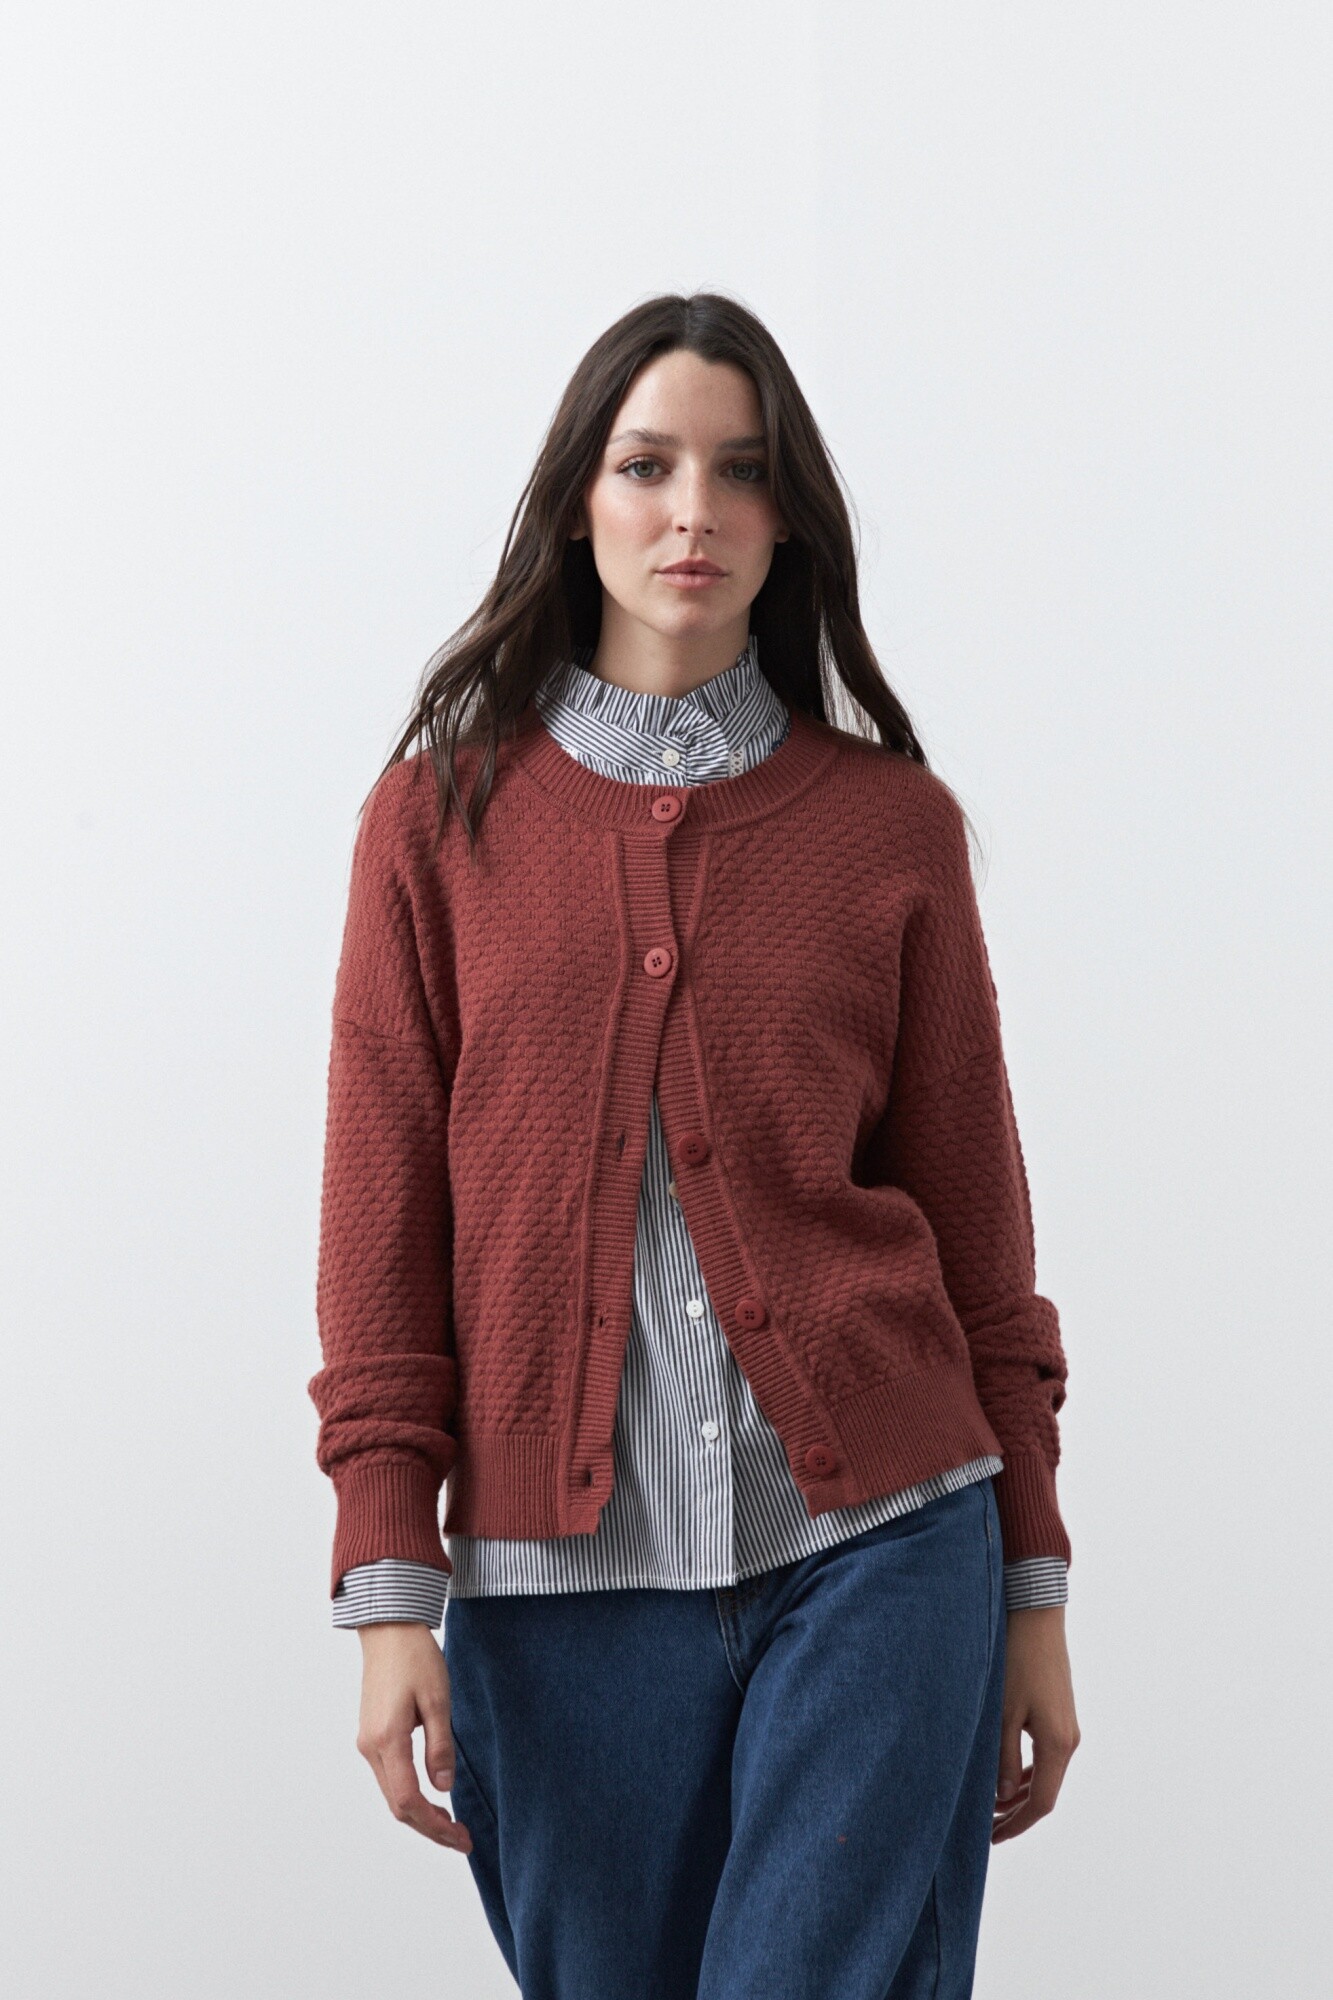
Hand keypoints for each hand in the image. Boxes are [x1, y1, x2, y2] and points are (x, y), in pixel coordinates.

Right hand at [355, 1622, 472, 1852]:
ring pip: (392, 1794)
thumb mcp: (437, 1700)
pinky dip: (410, 1795)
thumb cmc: (415, 1658)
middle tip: (462, 1839)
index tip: (461, 1836)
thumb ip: (440, 1746)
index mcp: (387, 1740)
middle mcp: (371, 1747)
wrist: (389, 1629)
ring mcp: (368, 1743)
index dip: (435, 1826)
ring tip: (451, 1824)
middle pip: (397, 1806)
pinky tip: (431, 1797)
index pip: (408, 1801)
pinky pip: (390, 1778)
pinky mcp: (371, 1735)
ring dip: (420, 1814)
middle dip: (430, 1828)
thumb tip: (444, 1789)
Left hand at [992, 1604, 1079, 1842]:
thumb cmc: (1016, 1661)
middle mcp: (1068, 1740)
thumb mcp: (1003, 1714)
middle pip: (1044, 1791)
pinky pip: (1044, 1754)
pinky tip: (1002, 1773)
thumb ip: (1002, 1759)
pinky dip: (1024, 1770)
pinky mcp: (1060, 1713)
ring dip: (1019, 1792)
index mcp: (1057, 1745)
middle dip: (1015, 1813)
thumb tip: (1002, 1797)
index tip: (991, 1839)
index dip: (1016, 1825)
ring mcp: (1067, 1726)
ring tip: (988, 1806)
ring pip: (1044, 1773)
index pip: (1040, 1802)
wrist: (1036, 1616)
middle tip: (984, 1827)